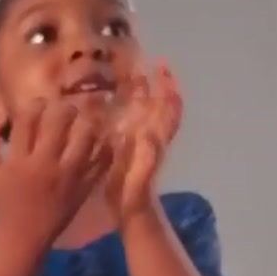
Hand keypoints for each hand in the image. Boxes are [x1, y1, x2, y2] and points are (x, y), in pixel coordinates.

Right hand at [0, 99, 111, 249]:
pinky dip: (104, 150)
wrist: (23, 237)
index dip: (36, 105)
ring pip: (85, 138)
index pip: (28, 119)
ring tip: (87, 123)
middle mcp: (44, 163)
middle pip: (60, 122)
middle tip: (69, 109)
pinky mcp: (82, 188)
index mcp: (19, 159)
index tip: (41, 104)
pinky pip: (100, 164)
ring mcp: (67, 176)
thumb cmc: (4, 206)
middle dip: (66, 109)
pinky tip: (104, 142)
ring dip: (87, 125)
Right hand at [105, 63, 182, 225]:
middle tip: (134, 61)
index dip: (168, 87)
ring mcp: (139, 142)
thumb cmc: (135, 198)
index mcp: (155, 139)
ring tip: (122, 74)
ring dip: (136, 92)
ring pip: (142, 111)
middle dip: (150, 82)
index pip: (168, 107)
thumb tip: (147, 132)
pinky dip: (122, 109)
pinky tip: (108, 103)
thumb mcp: (141, 177)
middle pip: (155, 103)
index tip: (160, 66)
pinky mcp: (127, 150)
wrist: (132, 214)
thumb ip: (147, 157)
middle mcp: (151, 135)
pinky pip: (127, 123)